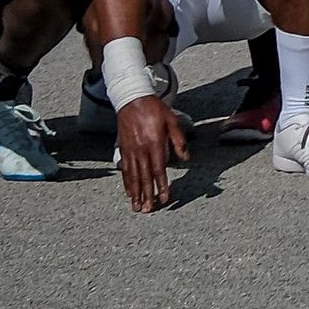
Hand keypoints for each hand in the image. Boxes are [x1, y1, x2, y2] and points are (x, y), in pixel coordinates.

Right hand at [116, 93, 188, 212]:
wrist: (131, 99)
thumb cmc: (155, 109)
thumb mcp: (172, 121)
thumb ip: (179, 141)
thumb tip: (185, 159)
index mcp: (155, 143)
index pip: (159, 169)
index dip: (162, 185)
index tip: (164, 198)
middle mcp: (141, 149)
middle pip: (144, 177)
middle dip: (147, 195)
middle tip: (149, 210)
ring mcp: (130, 150)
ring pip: (133, 176)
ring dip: (135, 193)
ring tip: (137, 207)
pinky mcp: (123, 149)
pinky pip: (125, 169)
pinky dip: (126, 182)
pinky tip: (128, 192)